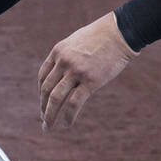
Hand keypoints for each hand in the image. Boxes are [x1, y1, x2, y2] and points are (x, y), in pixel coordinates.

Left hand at [38, 12, 135, 129]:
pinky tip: (67, 124)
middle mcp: (63, 62)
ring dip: (50, 115)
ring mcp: (76, 72)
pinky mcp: (91, 81)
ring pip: (56, 98)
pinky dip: (68, 116)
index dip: (41, 93)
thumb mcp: (76, 42)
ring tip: (47, 127)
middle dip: (43, 107)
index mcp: (58, 51)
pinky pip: (74, 103)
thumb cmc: (101, 36)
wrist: (120, 33)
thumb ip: (67, 56)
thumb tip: (63, 73)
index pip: (43, 77)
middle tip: (43, 120)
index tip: (43, 104)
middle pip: (46, 90)